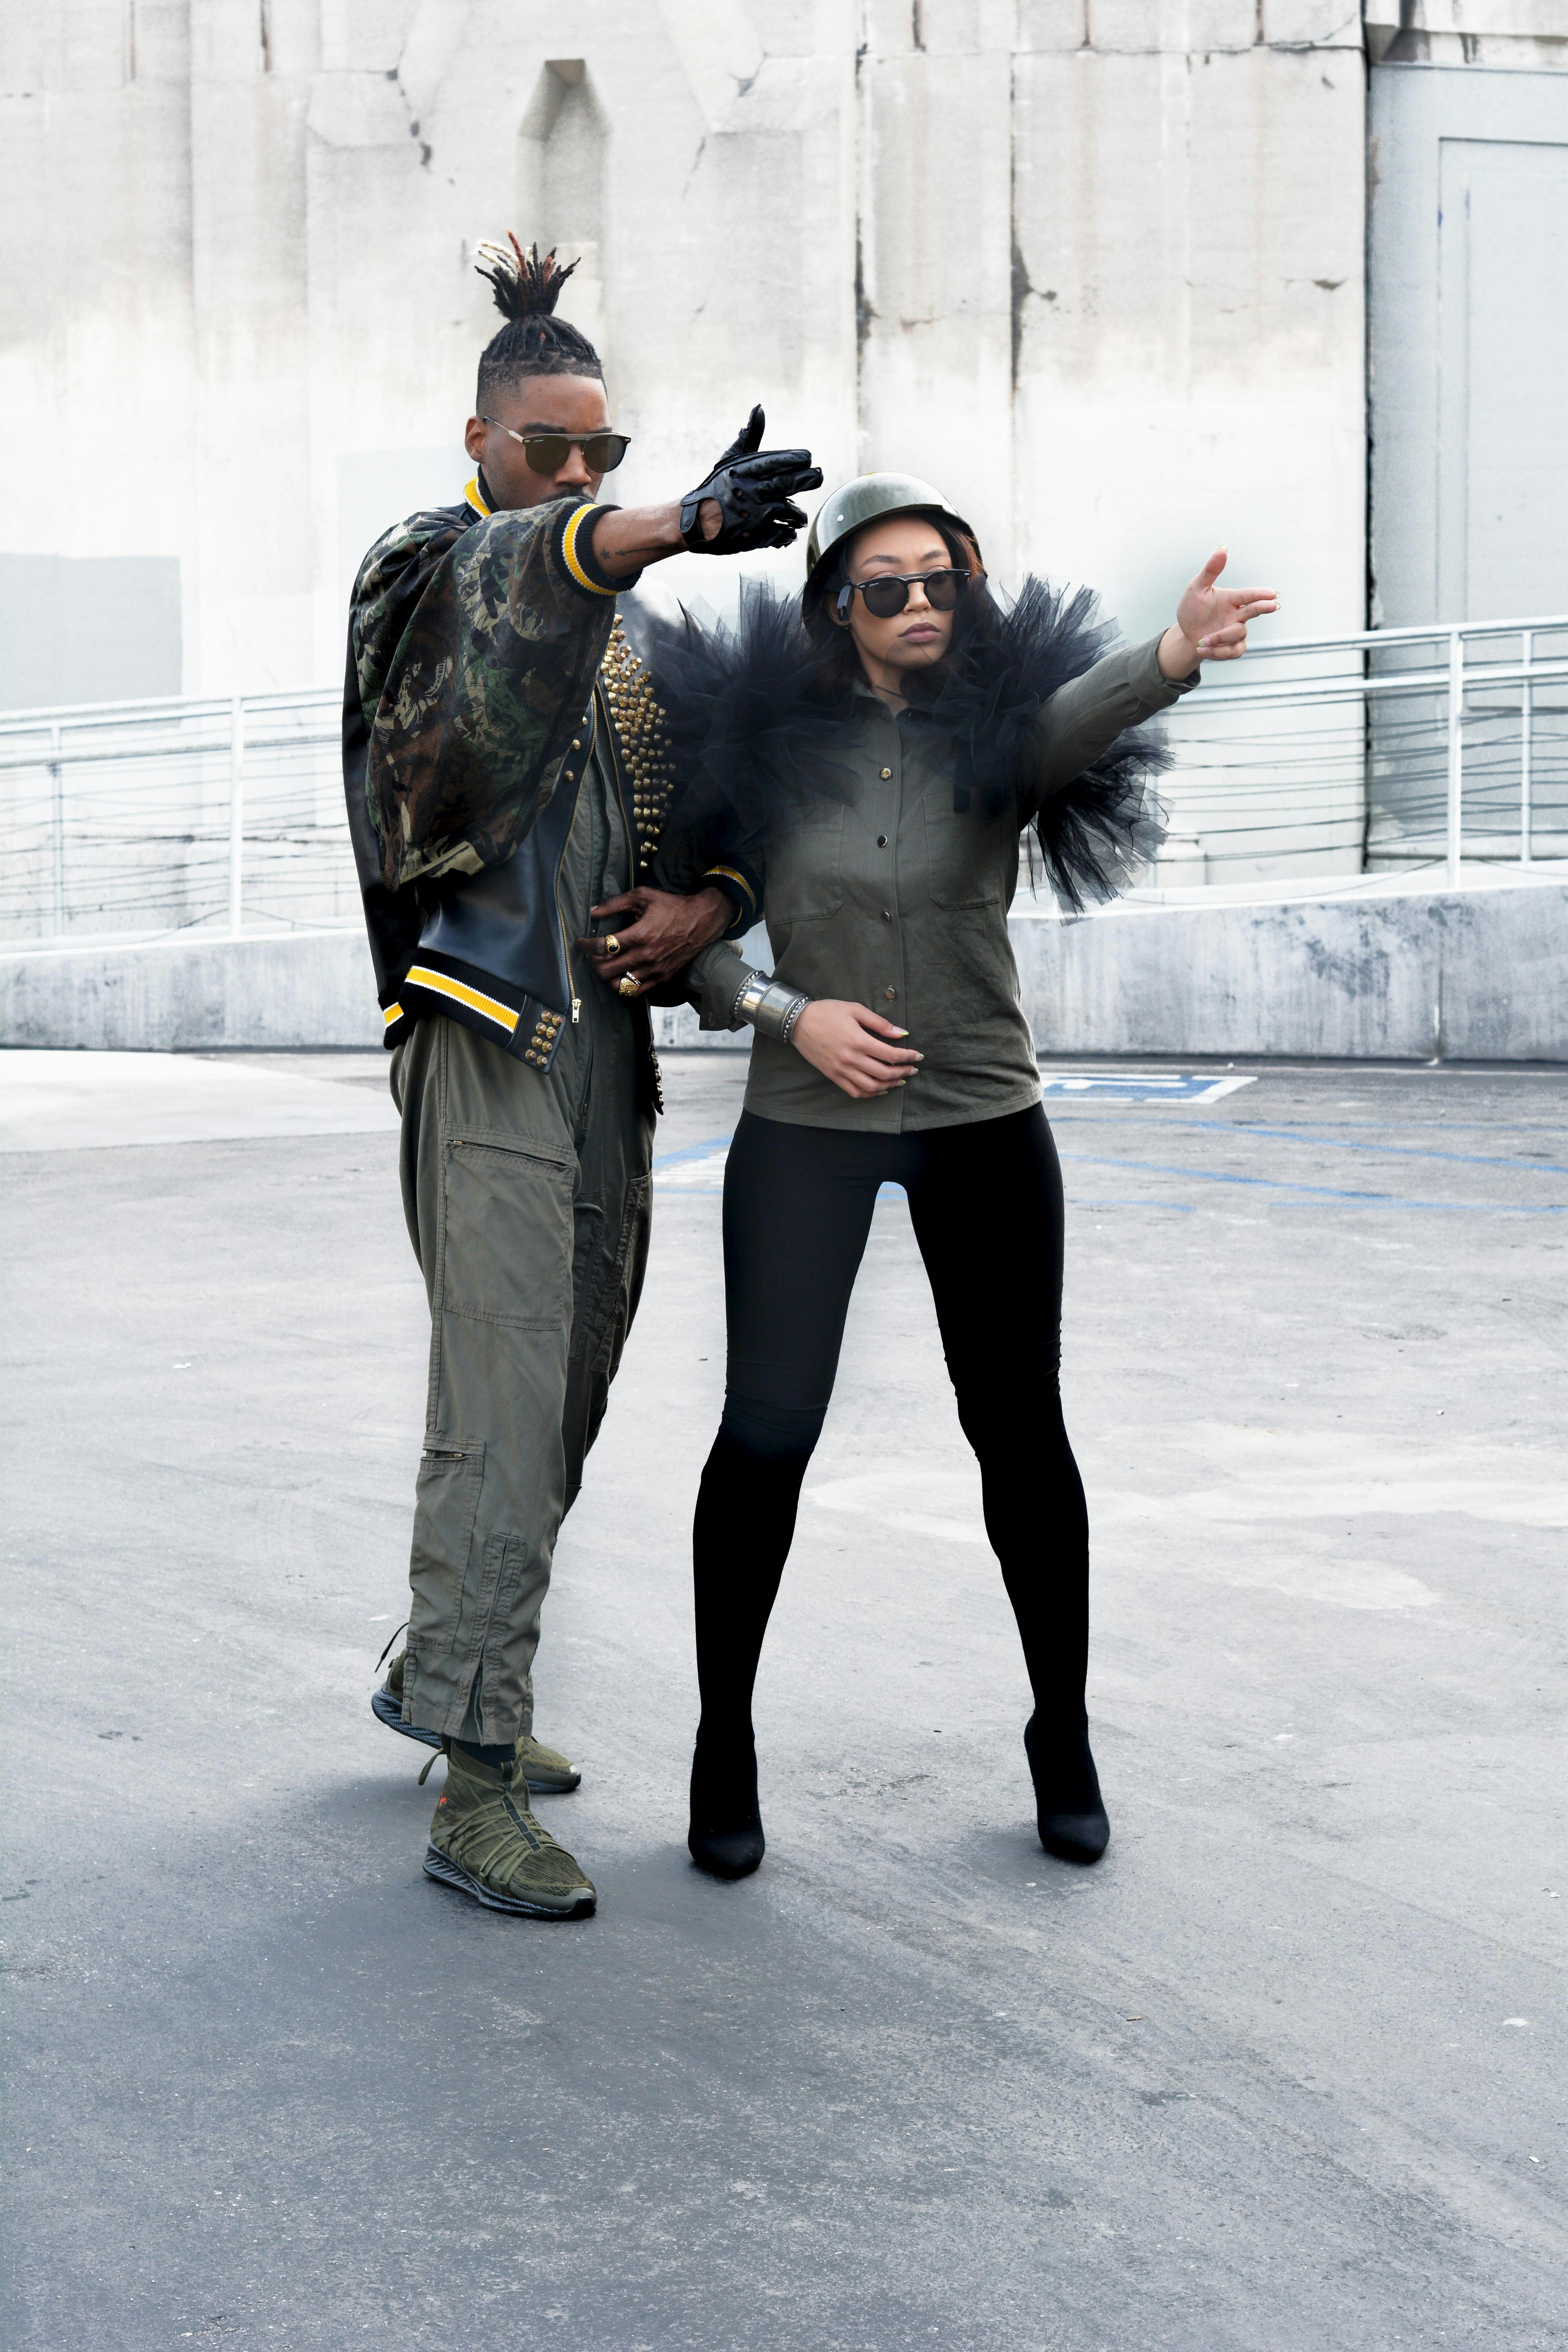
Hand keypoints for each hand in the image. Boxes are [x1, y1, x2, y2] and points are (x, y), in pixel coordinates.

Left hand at [579, 885, 729, 992]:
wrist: (701, 921)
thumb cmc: (671, 906)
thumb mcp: (643, 896)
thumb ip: (615, 903)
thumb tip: (592, 912)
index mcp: (639, 935)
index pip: (602, 947)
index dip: (586, 946)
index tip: (581, 942)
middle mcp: (646, 956)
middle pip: (606, 970)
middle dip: (593, 962)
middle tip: (593, 955)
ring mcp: (654, 970)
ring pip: (619, 985)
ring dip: (606, 977)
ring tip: (606, 966)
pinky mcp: (662, 978)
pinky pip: (635, 992)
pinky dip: (623, 987)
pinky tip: (620, 976)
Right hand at [680, 405, 823, 554]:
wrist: (695, 523)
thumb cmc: (715, 489)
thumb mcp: (730, 460)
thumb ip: (749, 437)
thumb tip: (759, 408)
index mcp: (743, 472)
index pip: (776, 462)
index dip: (795, 459)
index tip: (808, 458)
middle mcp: (750, 492)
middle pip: (787, 484)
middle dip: (808, 479)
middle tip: (819, 475)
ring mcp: (754, 515)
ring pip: (789, 511)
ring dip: (798, 513)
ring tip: (799, 515)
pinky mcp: (756, 537)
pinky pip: (782, 534)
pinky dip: (788, 534)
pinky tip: (789, 531)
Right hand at [790, 1001, 922, 1099]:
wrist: (798, 1022)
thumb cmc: (828, 1012)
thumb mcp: (855, 1009)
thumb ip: (879, 1023)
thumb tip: (901, 1033)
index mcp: (858, 1041)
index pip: (891, 1054)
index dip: (908, 1057)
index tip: (918, 1056)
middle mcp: (851, 1059)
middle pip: (884, 1073)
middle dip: (903, 1072)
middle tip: (913, 1069)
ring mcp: (841, 1070)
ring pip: (871, 1086)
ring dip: (890, 1085)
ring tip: (901, 1080)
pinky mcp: (833, 1076)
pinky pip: (855, 1091)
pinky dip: (870, 1093)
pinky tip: (880, 1089)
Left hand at [1158, 548, 1277, 676]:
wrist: (1185, 634)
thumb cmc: (1193, 609)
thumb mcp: (1196, 588)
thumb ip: (1210, 570)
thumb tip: (1223, 548)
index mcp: (1231, 598)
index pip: (1248, 594)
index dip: (1260, 594)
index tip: (1273, 593)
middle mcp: (1237, 614)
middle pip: (1254, 610)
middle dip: (1263, 607)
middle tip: (1273, 605)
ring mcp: (1236, 631)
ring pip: (1238, 634)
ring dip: (1219, 638)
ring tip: (1202, 640)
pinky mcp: (1233, 647)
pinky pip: (1233, 651)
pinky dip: (1217, 652)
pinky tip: (1202, 649)